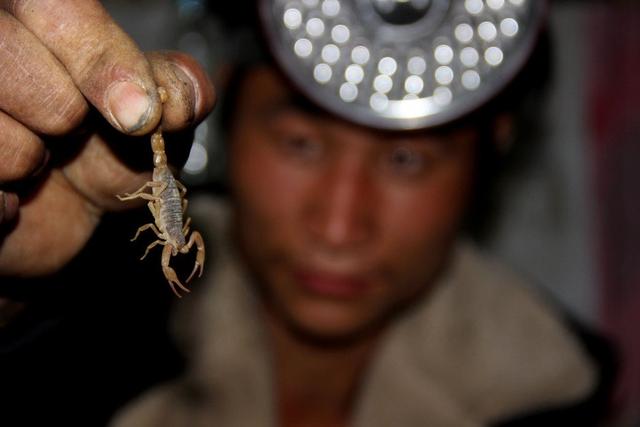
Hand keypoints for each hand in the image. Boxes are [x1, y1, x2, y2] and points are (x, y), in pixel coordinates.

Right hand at [0, 0, 214, 276]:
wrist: (64, 211)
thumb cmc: (107, 153)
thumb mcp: (156, 124)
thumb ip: (176, 93)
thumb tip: (179, 101)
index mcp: (37, 17)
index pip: (55, 6)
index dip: (101, 58)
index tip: (139, 115)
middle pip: (7, 50)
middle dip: (61, 110)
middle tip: (70, 128)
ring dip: (30, 159)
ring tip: (37, 157)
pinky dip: (5, 204)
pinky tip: (11, 192)